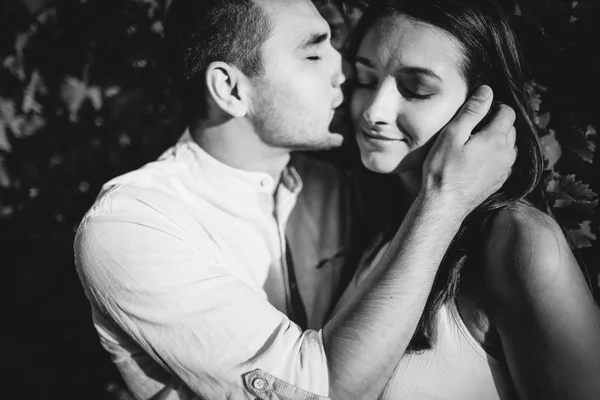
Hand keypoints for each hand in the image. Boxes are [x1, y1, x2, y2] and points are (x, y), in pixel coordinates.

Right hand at [421, 85, 516, 215]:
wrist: (444, 205)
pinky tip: (479, 159)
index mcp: (496, 139)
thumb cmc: (443, 170)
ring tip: (476, 142)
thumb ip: (472, 112)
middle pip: (511, 127)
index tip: (478, 110)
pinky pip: (506, 160)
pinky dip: (497, 154)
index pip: (507, 112)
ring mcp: (506, 169)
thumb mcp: (452, 135)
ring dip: (498, 139)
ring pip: (510, 144)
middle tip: (473, 126)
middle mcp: (507, 153)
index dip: (494, 106)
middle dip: (497, 122)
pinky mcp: (500, 181)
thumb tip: (487, 91)